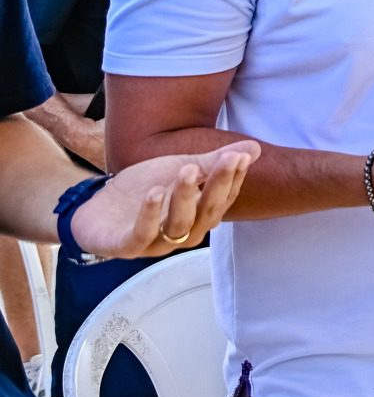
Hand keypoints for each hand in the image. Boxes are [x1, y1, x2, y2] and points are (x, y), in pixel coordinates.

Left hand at [71, 141, 259, 258]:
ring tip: (186, 170)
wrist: (97, 209)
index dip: (233, 180)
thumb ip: (212, 163)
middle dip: (216, 187)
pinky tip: (155, 192)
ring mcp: (154, 244)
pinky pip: (141, 236)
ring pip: (178, 226)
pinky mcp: (125, 247)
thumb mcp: (179, 170)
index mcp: (199, 217)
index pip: (223, 200)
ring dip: (184, 198)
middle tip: (224, 160)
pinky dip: (149, 215)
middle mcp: (182, 234)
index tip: (238, 157)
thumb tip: (253, 149)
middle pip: (206, 214)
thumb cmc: (143, 191)